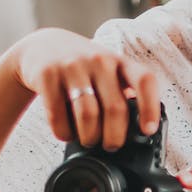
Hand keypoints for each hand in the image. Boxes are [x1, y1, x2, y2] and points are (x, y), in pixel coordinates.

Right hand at [7, 28, 163, 149]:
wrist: (41, 46)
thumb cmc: (83, 67)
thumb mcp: (107, 72)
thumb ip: (122, 94)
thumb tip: (139, 130)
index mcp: (119, 62)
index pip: (144, 81)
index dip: (150, 107)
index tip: (148, 130)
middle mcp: (99, 60)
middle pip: (115, 108)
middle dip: (114, 137)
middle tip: (111, 145)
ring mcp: (72, 66)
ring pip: (87, 115)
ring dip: (89, 137)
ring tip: (88, 140)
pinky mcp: (48, 74)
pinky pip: (58, 115)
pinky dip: (63, 133)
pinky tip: (65, 133)